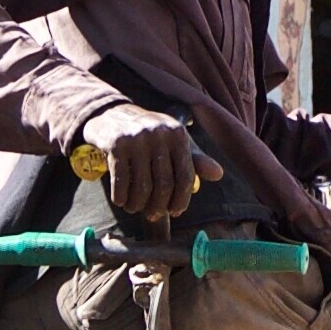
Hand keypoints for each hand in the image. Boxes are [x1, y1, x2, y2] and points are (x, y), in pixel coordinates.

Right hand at [79, 106, 228, 220]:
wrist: (112, 114)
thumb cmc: (149, 135)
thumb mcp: (174, 142)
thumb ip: (195, 159)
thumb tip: (218, 174)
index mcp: (177, 135)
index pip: (185, 175)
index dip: (182, 199)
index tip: (175, 212)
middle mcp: (160, 134)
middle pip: (164, 184)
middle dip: (159, 206)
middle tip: (153, 216)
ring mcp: (137, 139)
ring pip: (142, 186)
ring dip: (138, 204)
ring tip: (135, 208)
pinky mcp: (116, 145)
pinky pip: (121, 180)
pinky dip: (120, 196)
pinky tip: (120, 201)